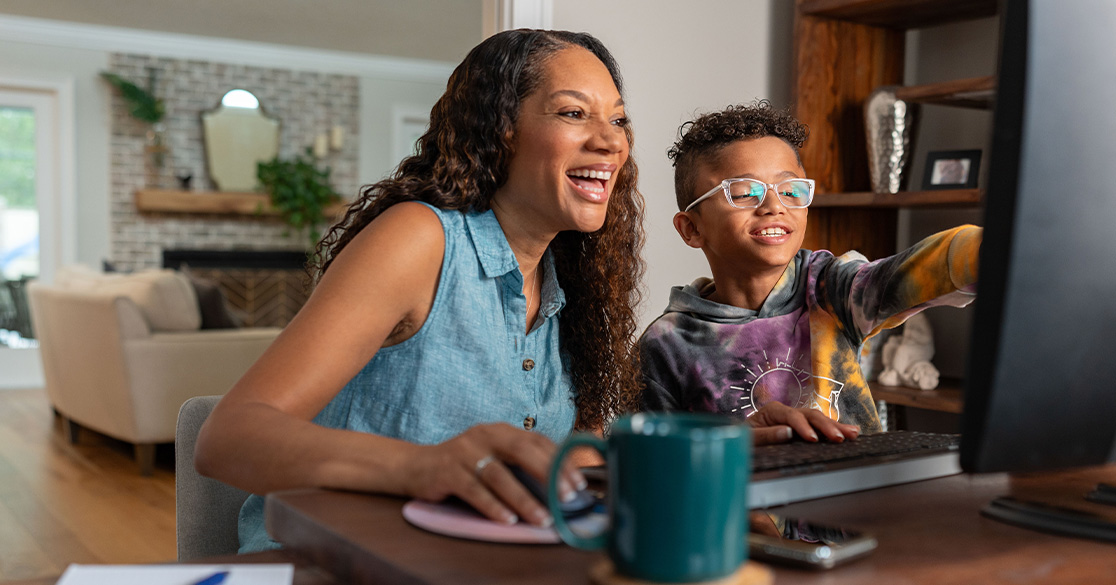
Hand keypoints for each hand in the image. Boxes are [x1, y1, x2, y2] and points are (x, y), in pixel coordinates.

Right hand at [402, 423, 585, 527]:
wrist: (416, 466)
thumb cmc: (464, 465)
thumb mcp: (494, 455)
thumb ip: (520, 463)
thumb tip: (560, 484)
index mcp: (501, 430)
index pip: (537, 441)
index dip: (560, 460)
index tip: (578, 482)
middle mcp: (484, 436)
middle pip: (522, 451)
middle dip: (548, 474)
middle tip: (566, 497)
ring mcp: (464, 452)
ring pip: (499, 476)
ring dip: (523, 499)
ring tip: (542, 518)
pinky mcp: (447, 472)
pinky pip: (474, 491)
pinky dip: (492, 506)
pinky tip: (507, 520)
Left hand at [747, 402, 859, 445]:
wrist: (739, 438)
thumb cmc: (743, 438)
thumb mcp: (749, 438)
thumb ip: (766, 435)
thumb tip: (788, 433)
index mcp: (773, 411)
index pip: (792, 416)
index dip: (803, 427)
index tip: (813, 439)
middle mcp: (786, 411)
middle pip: (810, 414)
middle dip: (827, 425)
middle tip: (840, 438)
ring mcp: (795, 418)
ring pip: (819, 419)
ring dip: (836, 426)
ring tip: (854, 433)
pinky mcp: (802, 427)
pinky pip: (819, 426)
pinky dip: (834, 429)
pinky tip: (849, 432)